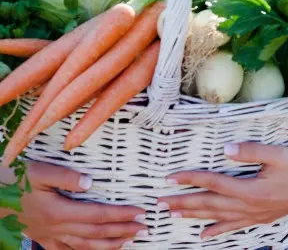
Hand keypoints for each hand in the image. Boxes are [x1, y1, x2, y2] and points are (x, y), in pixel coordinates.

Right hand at [19, 161, 146, 249]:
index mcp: (58, 211)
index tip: (141, 213)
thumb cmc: (15, 179)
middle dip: (123, 232)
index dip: (121, 216)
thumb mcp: (37, 171)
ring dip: (109, 245)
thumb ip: (64, 176)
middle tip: (145, 229)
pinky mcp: (42, 237)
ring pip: (84, 246)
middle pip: (96, 233)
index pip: (98, 216)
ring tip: (130, 242)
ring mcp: (49, 235)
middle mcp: (56, 228)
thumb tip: (89, 181)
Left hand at [157, 142, 287, 238]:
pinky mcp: (260, 218)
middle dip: (183, 202)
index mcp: (251, 189)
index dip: (191, 180)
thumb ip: (252, 151)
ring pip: (217, 217)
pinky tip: (203, 235)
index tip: (170, 178)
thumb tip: (226, 149)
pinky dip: (216, 231)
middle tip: (159, 202)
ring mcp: (254, 215)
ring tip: (172, 215)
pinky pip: (233, 227)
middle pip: (209, 204)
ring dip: (193, 216)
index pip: (214, 184)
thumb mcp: (279, 153)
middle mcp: (249, 206)